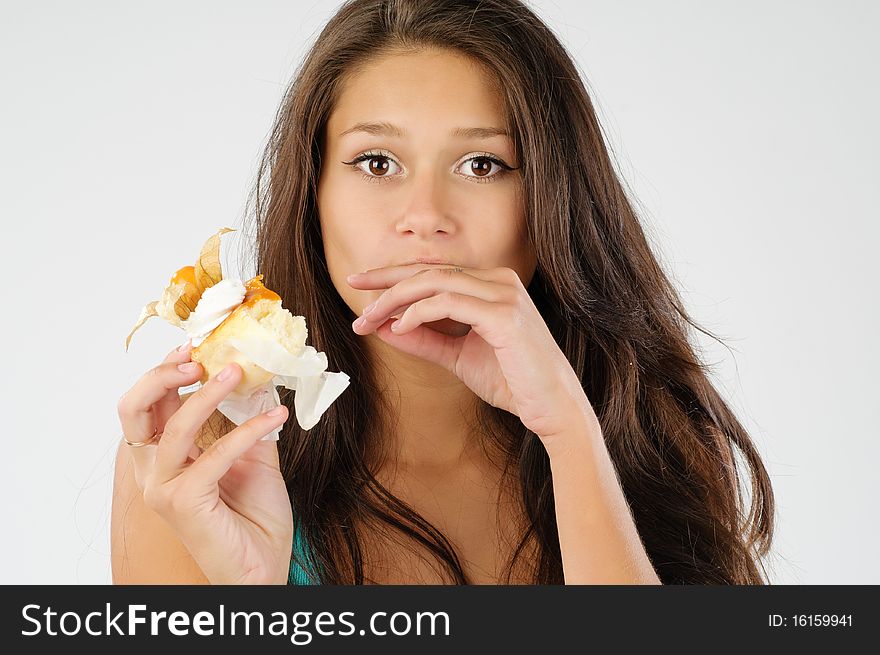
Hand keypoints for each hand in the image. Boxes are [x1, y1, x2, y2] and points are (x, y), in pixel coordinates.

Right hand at [116, 343, 292, 583]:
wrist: (264, 566)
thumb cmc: (253, 518)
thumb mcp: (253, 458)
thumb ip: (248, 423)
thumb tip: (258, 381)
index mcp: (164, 456)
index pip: (149, 404)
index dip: (167, 370)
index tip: (197, 345)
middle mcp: (154, 471)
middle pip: (133, 410)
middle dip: (161, 375)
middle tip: (198, 355)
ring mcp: (164, 489)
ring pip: (173, 427)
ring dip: (207, 394)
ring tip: (237, 371)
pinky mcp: (185, 503)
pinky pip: (214, 454)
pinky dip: (248, 431)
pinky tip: (277, 418)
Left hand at [348, 264, 595, 445]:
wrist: (551, 406)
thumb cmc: (511, 380)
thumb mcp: (457, 356)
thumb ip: (424, 339)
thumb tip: (385, 326)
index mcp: (491, 284)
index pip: (433, 272)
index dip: (393, 278)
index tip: (361, 289)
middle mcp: (499, 280)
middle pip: (429, 270)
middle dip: (386, 283)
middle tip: (354, 293)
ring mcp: (504, 294)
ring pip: (434, 282)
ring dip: (395, 299)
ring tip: (370, 319)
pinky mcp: (504, 314)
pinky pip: (448, 303)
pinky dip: (418, 312)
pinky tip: (400, 326)